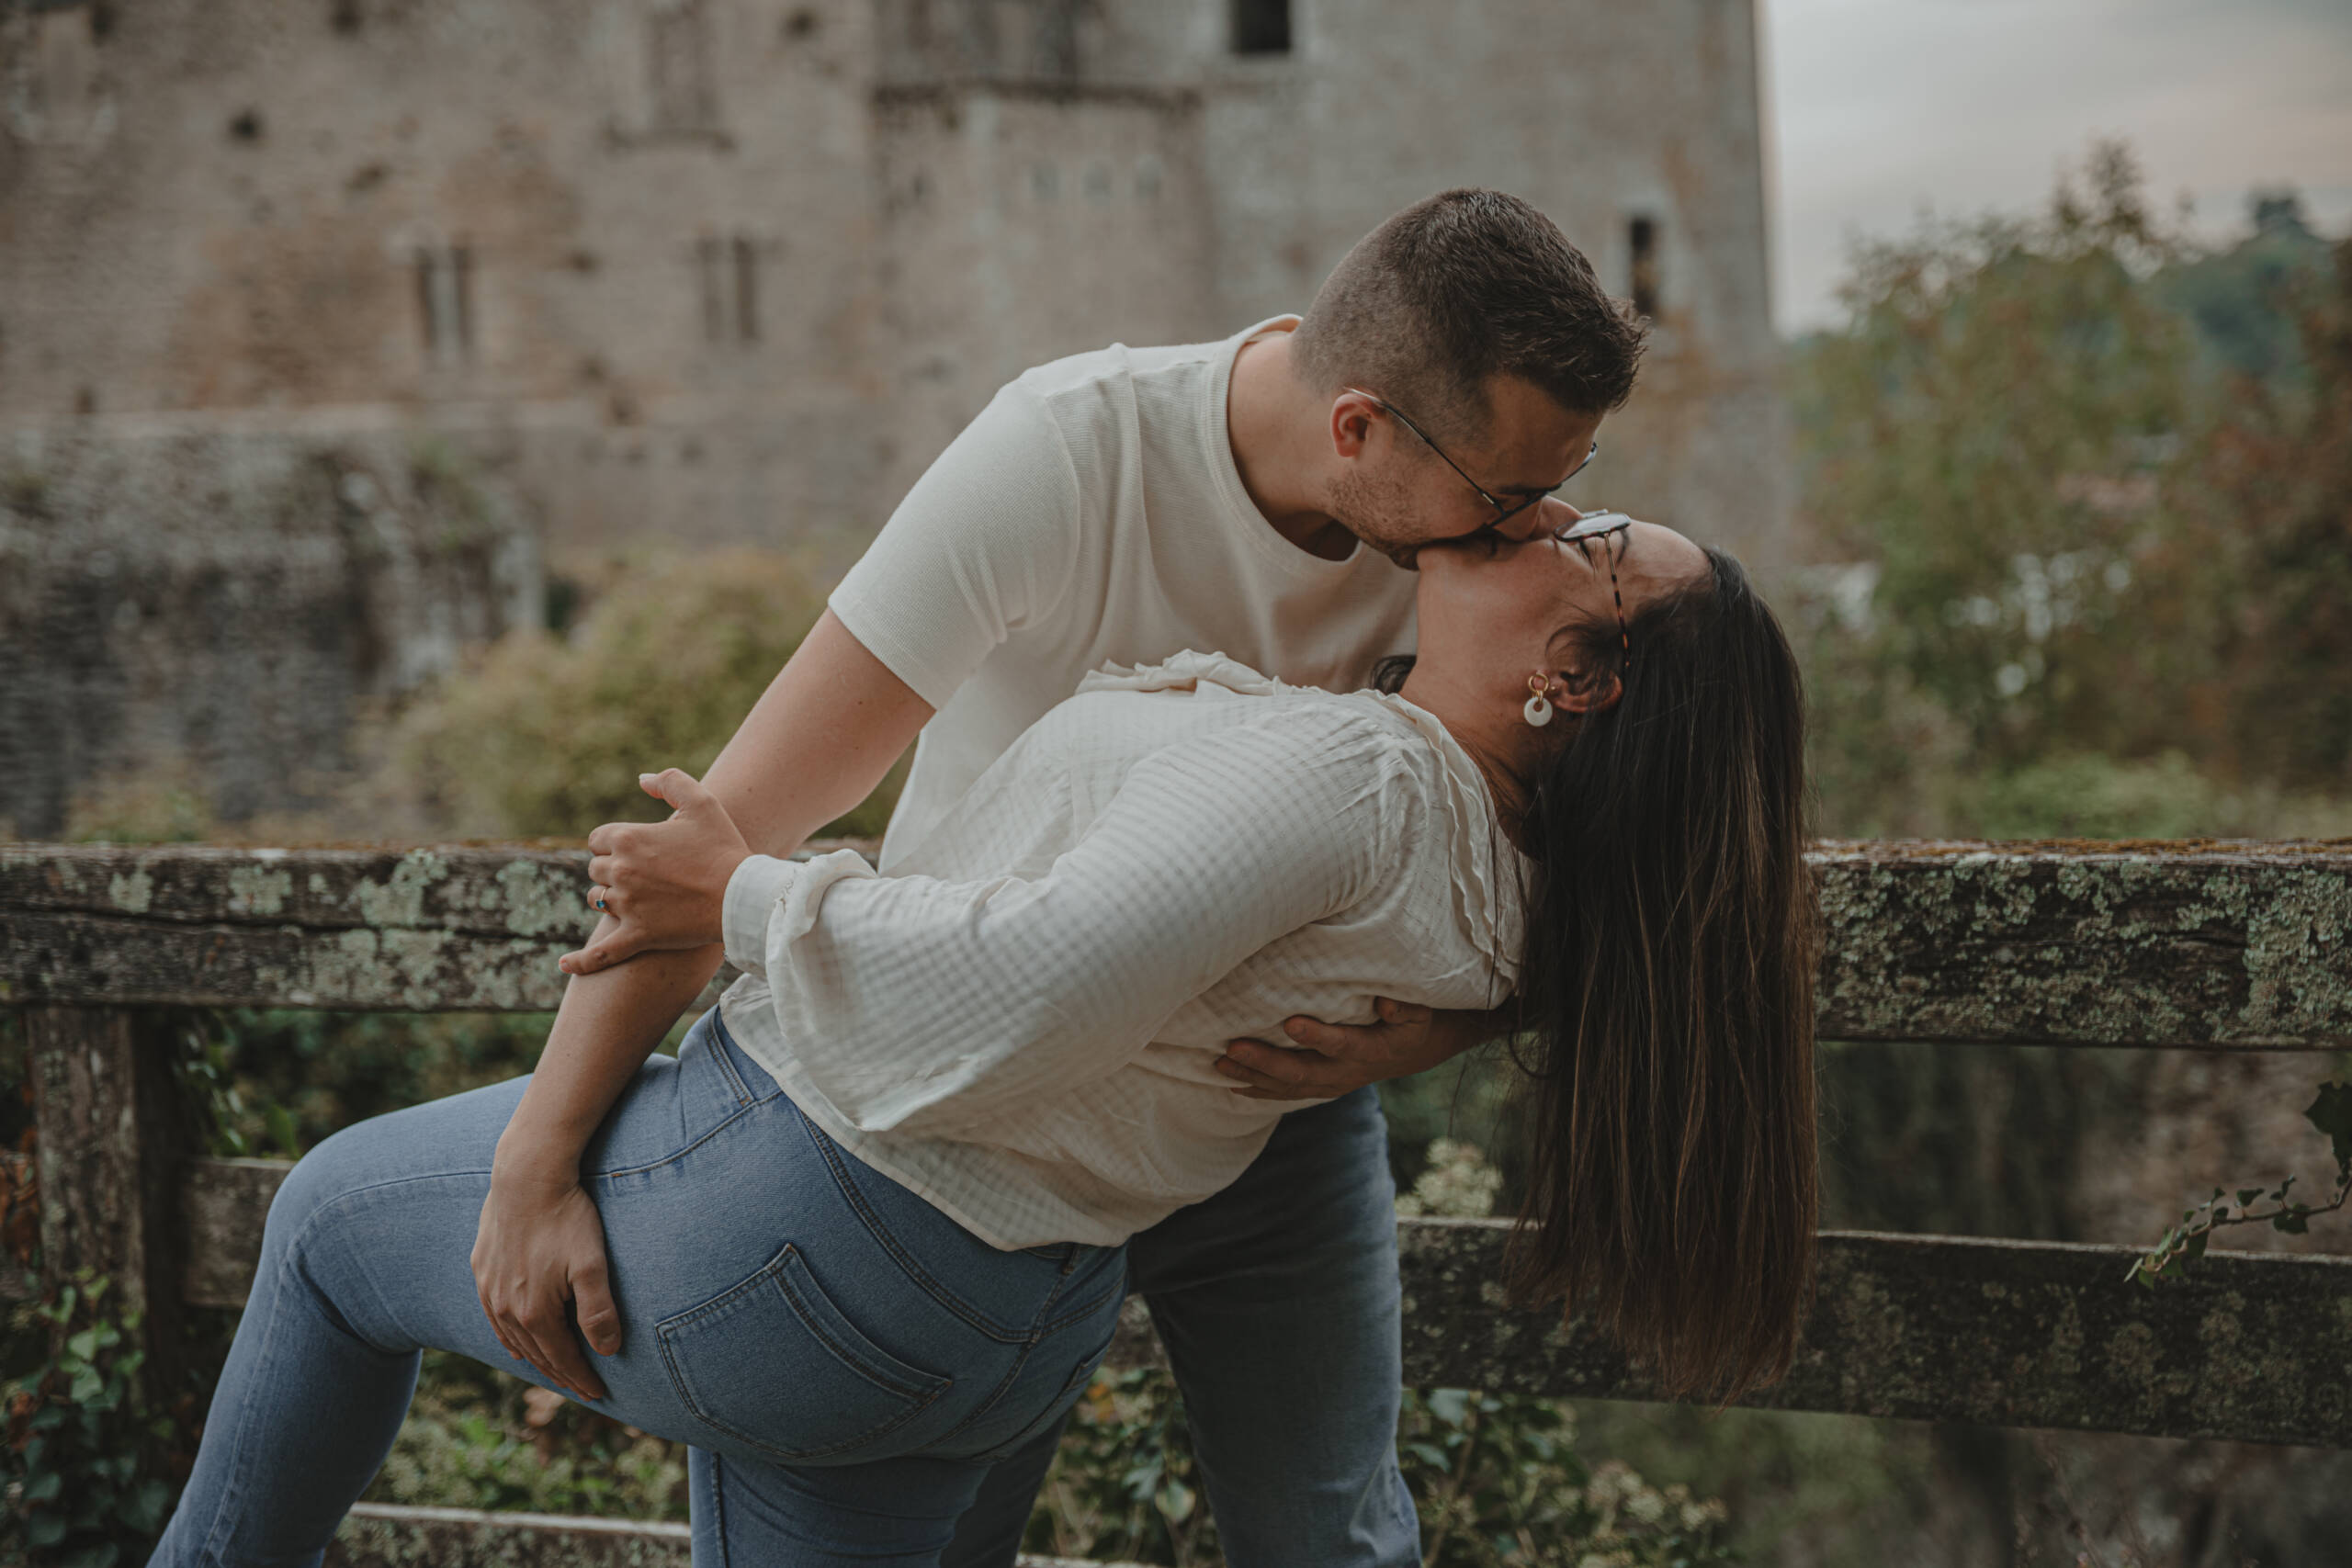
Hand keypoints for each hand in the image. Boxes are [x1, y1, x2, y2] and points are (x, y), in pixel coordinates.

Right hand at [471, 1157, 620, 1401]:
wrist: (527, 1176)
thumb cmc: (566, 1218)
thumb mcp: (592, 1265)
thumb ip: (598, 1310)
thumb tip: (608, 1350)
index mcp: (534, 1313)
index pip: (562, 1359)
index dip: (582, 1378)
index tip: (600, 1395)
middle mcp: (505, 1308)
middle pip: (538, 1354)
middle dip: (562, 1374)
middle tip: (582, 1389)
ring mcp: (489, 1289)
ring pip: (514, 1338)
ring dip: (536, 1357)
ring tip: (555, 1372)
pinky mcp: (482, 1269)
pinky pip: (493, 1317)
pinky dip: (508, 1337)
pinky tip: (514, 1345)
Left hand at [562, 768, 751, 976]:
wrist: (741, 896)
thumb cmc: (723, 848)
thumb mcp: (702, 802)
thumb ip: (670, 782)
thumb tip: (642, 779)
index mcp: (628, 838)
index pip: (598, 838)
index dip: (613, 841)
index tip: (634, 847)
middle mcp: (620, 871)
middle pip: (596, 868)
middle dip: (611, 868)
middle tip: (640, 872)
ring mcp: (627, 906)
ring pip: (597, 900)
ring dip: (607, 898)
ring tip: (627, 899)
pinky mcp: (638, 936)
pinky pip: (601, 953)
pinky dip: (581, 961)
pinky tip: (564, 964)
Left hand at [1213, 998, 1500, 1100]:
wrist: (1412, 1050)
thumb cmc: (1412, 1020)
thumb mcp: (1419, 1009)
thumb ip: (1404, 1006)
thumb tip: (1386, 1002)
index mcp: (1371, 1050)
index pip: (1342, 1045)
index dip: (1317, 1036)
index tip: (1290, 1022)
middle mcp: (1347, 1073)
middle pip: (1302, 1072)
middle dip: (1265, 1062)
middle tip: (1231, 1048)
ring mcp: (1331, 1083)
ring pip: (1288, 1086)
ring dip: (1252, 1076)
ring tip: (1217, 1064)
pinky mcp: (1320, 1086)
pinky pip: (1286, 1092)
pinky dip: (1257, 1089)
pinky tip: (1228, 1084)